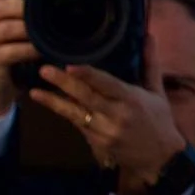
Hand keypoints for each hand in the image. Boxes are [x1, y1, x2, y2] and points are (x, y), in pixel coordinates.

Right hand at [0, 0, 37, 117]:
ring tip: (46, 31)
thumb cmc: (9, 54)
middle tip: (44, 12)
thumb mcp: (12, 29)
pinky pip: (13, 50)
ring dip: (30, 29)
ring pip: (7, 28)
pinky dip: (30, 49)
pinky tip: (41, 50)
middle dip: (24, 7)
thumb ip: (23, 13)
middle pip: (1, 6)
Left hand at [28, 34, 185, 188]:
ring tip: (35, 91)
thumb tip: (148, 35)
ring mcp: (104, 131)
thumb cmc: (159, 121)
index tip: (70, 66)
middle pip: (86, 98)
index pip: (107, 85)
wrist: (159, 158)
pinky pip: (77, 124)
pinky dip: (64, 112)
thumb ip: (150, 64)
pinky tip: (48, 102)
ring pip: (75, 114)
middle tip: (44, 70)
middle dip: (63, 84)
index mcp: (131, 100)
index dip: (88, 76)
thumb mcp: (157, 92)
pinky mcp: (96, 143)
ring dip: (53, 102)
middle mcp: (116, 116)